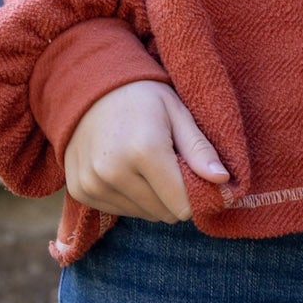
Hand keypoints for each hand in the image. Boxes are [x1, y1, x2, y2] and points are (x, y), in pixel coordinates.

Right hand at [62, 79, 228, 222]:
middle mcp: (114, 172)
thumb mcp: (177, 112)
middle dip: (174, 195)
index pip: (182, 205)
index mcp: (144, 150)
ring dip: (152, 197)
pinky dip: (130, 197)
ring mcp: (93, 184)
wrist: (89, 87)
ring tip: (145, 164)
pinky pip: (120, 211)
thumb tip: (223, 181)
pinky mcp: (80, 191)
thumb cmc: (142, 96)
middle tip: (168, 164)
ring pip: (143, 215)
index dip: (195, 194)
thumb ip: (200, 149)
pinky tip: (125, 169)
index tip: (194, 175)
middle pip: (164, 213)